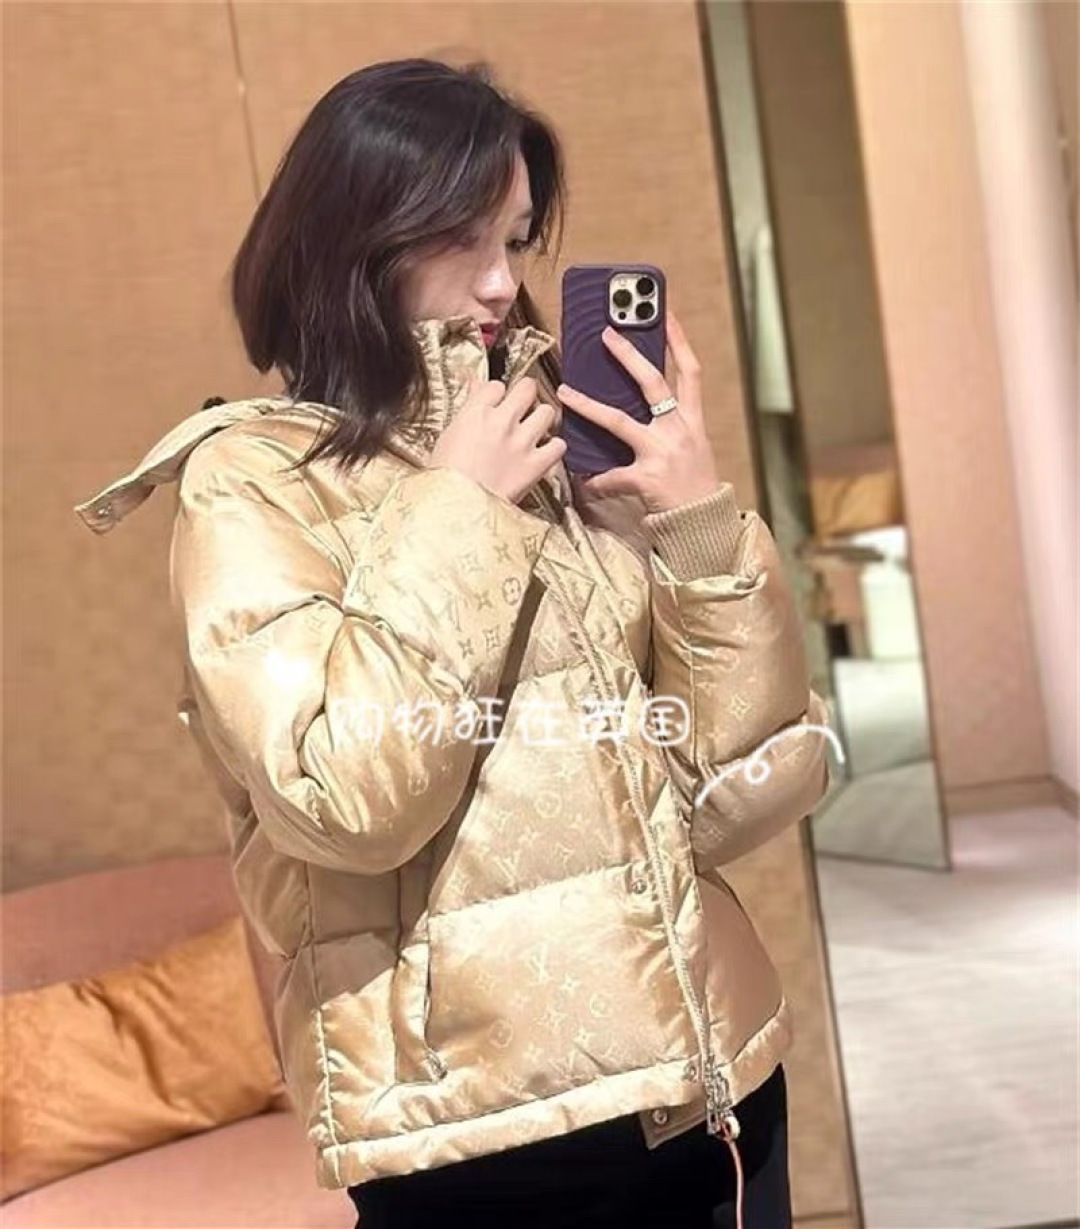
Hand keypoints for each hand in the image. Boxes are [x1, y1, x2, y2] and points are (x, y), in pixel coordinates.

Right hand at [427, 376, 566, 504]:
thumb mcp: (447, 437)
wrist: (458, 509)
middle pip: (527, 388)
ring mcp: (522, 442)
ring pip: (547, 412)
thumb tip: (476, 387)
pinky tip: (545, 453)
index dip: (498, 394)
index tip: (497, 403)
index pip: (496, 386)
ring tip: (536, 429)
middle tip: (523, 407)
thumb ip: (468, 410)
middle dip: (526, 395)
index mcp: (476, 413)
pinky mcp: (536, 464)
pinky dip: (554, 448)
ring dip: (543, 418)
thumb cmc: (445, 479)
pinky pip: (558, 445)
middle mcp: (502, 422)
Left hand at [556, 307, 721, 513]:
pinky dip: (596, 480)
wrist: (703, 523)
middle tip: (606, 334)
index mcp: (692, 420)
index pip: (690, 371)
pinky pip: (611, 476)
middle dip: (629, 356)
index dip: (679, 341)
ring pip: (619, 421)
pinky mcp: (646, 478)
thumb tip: (644, 404)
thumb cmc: (695, 483)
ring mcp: (661, 452)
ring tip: (566, 392)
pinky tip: (584, 480)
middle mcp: (678, 430)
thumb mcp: (692, 446)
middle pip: (653, 382)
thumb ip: (670, 423)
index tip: (665, 314)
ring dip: (589, 406)